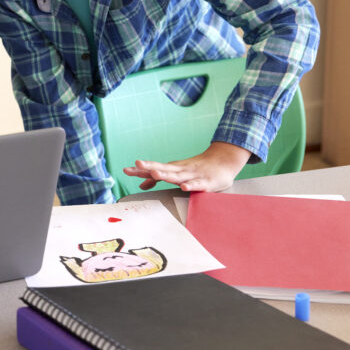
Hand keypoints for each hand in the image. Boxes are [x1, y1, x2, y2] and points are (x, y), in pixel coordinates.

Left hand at [122, 142, 251, 192]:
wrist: (223, 161)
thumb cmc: (196, 168)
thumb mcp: (176, 173)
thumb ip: (159, 179)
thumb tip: (141, 185)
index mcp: (173, 169)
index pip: (154, 168)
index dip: (140, 170)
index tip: (126, 170)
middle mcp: (181, 170)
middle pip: (163, 168)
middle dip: (150, 167)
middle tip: (137, 164)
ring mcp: (193, 175)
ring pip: (178, 176)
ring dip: (166, 175)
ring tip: (155, 173)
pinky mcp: (206, 182)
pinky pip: (197, 184)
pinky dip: (190, 185)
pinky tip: (184, 187)